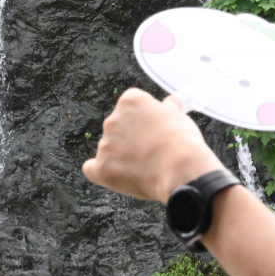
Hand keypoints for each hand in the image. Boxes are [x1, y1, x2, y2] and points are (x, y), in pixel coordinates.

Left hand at [83, 88, 224, 202]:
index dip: (144, 120)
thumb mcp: (178, 116)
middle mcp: (113, 119)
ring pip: (109, 148)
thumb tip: (170, 103)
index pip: (131, 107)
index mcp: (130, 101)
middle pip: (118, 127)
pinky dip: (101, 170)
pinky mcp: (102, 168)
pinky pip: (92, 168)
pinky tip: (114, 174)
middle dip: (130, 137)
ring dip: (120, 155)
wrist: (180, 169)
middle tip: (150, 150)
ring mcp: (105, 144)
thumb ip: (167, 109)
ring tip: (144, 167)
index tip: (154, 130)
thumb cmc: (182, 141)